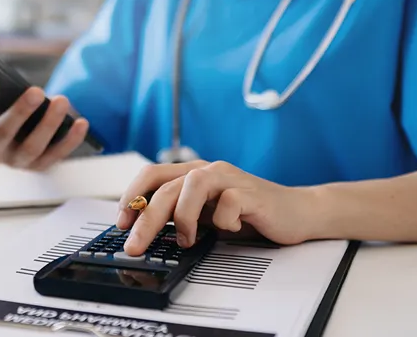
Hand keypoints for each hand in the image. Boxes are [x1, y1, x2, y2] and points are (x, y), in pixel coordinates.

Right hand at [0, 70, 88, 170]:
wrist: (23, 146)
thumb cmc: (3, 118)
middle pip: (4, 131)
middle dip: (20, 110)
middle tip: (37, 90)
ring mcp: (17, 163)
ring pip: (32, 146)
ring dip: (48, 123)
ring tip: (62, 101)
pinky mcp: (39, 168)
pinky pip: (56, 156)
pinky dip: (70, 140)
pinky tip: (82, 123)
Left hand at [115, 161, 320, 255]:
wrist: (296, 213)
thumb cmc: (250, 215)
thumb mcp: (206, 216)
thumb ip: (180, 216)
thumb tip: (143, 231)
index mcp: (193, 174)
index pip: (152, 174)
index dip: (131, 195)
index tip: (121, 222)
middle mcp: (209, 171)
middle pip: (166, 186)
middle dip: (145, 219)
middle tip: (135, 245)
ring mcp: (230, 179)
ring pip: (192, 185)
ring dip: (183, 216)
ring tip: (186, 239)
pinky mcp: (251, 192)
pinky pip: (228, 202)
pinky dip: (223, 221)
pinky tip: (230, 230)